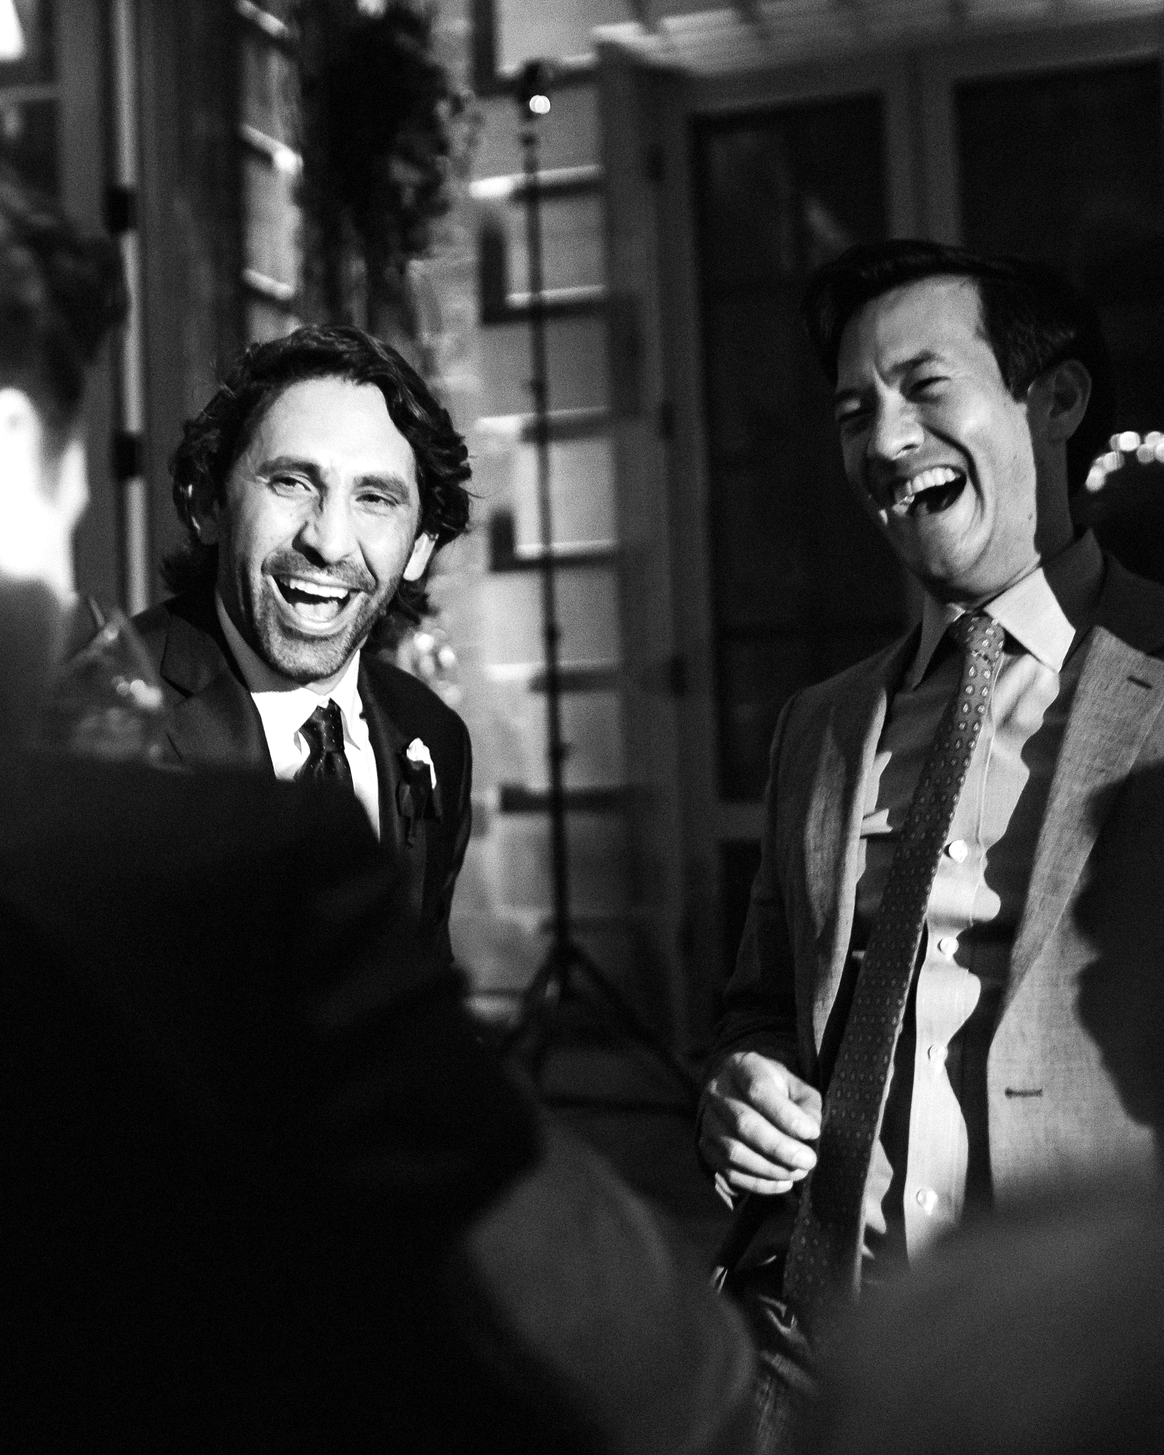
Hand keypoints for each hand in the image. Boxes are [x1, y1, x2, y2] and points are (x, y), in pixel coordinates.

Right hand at [699, 1051, 820, 1195]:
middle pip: (744, 1123)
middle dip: (780, 1148)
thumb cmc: (775, 1091)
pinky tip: (782, 1182)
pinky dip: (758, 1183)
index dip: (785, 1115)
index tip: (811, 1132)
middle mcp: (718, 1090)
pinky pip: (729, 1171)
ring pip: (734, 1150)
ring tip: (797, 1173)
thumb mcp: (795, 1087)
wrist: (740, 1095)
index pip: (758, 1089)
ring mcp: (708, 1119)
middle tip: (808, 1161)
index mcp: (741, 1067)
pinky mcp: (706, 1146)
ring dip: (770, 1168)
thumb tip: (809, 1131)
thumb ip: (807, 1106)